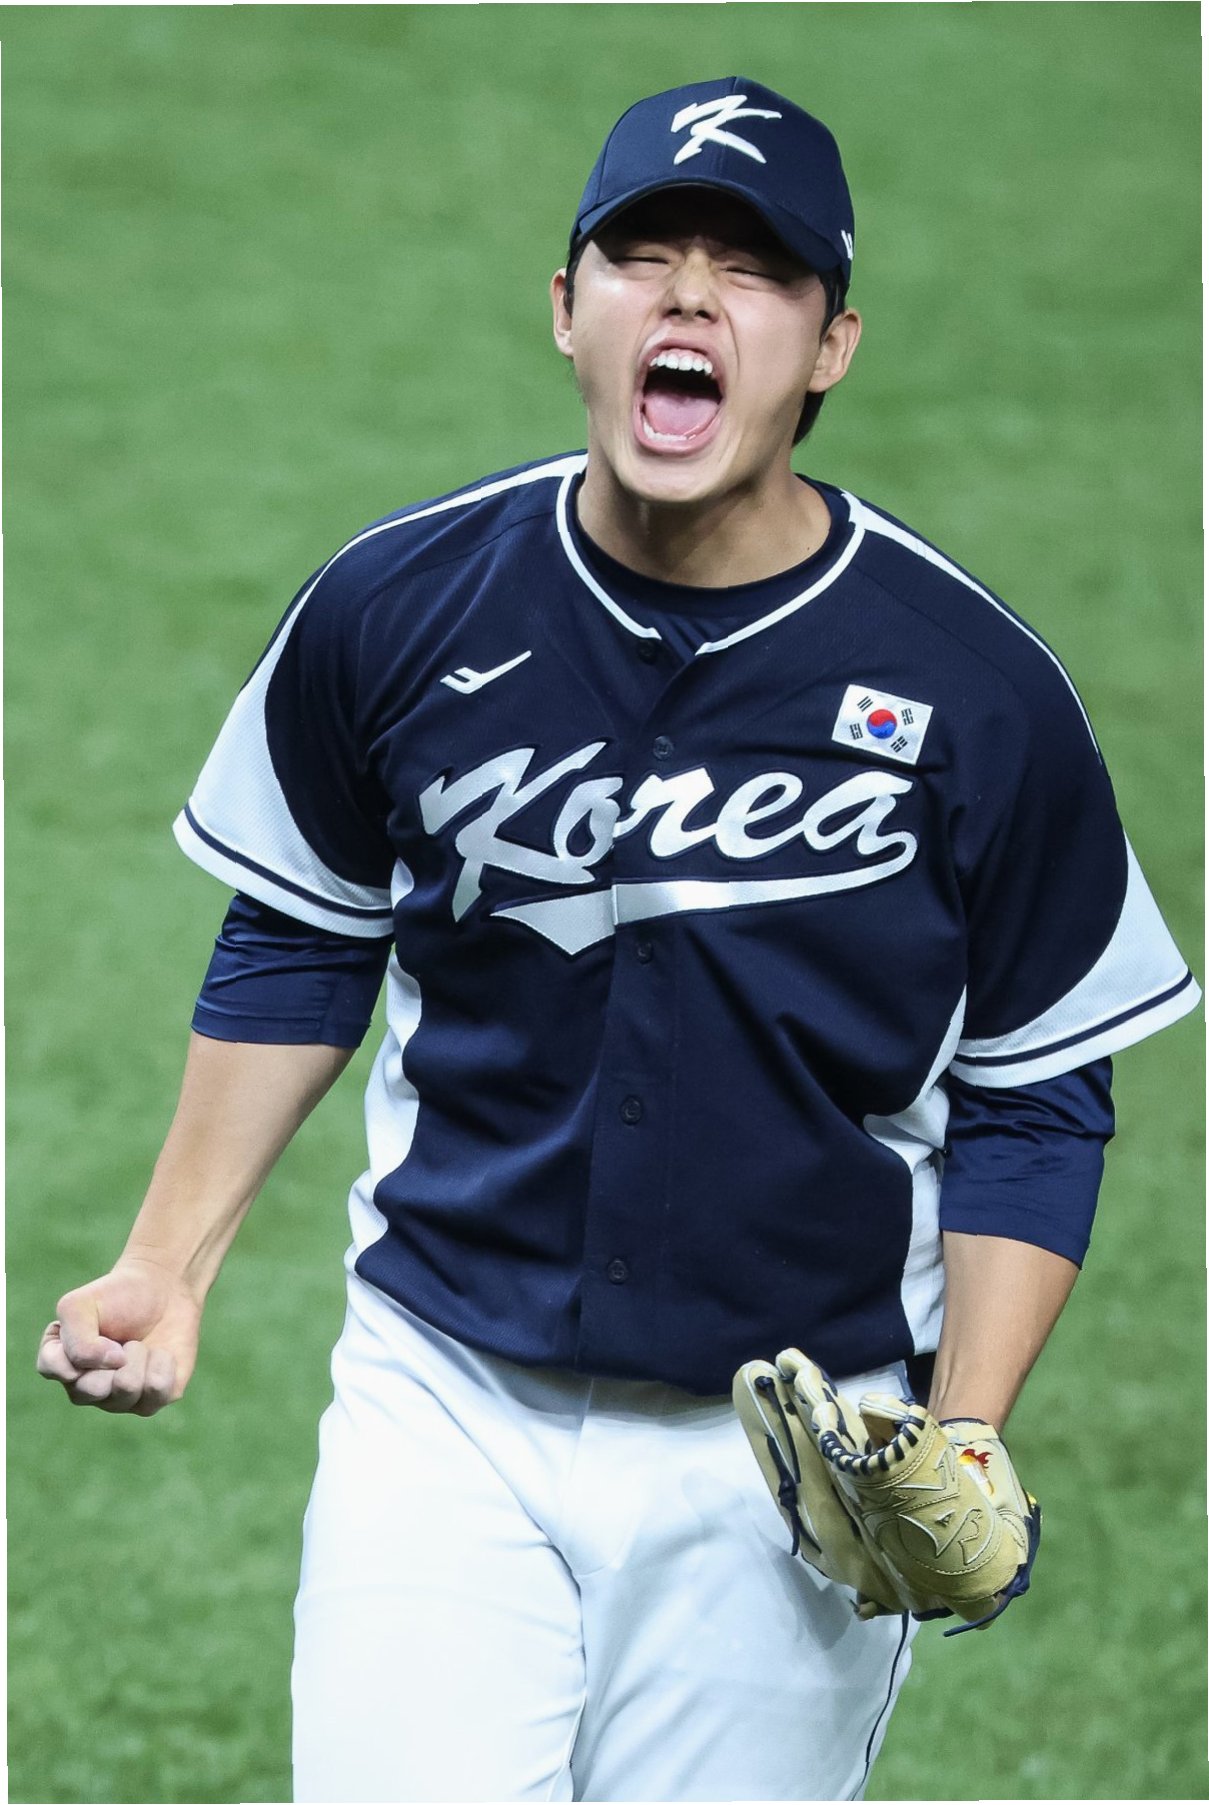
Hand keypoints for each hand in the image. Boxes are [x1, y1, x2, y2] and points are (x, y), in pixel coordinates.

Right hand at [36, 1259, 202, 1415]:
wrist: (165, 1293)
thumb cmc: (119, 1297)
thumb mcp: (82, 1304)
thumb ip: (78, 1340)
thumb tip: (113, 1365)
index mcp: (61, 1362)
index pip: (52, 1367)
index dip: (80, 1347)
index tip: (97, 1327)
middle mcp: (85, 1389)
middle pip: (92, 1389)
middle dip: (115, 1354)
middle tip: (124, 1339)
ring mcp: (118, 1400)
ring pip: (128, 1388)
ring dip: (140, 1354)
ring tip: (141, 1344)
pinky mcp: (151, 1401)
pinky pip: (159, 1390)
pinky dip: (164, 1362)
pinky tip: (161, 1354)